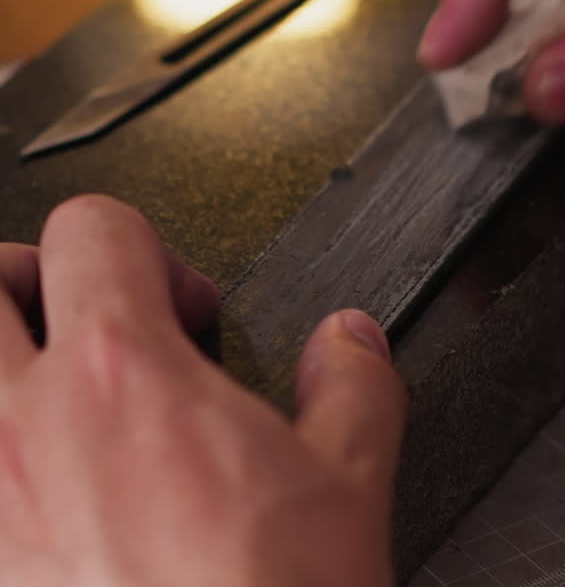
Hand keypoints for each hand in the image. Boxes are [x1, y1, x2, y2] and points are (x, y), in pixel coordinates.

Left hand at [0, 195, 405, 586]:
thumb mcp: (350, 490)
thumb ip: (353, 387)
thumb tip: (349, 343)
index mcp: (123, 377)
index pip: (90, 228)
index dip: (142, 246)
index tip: (180, 306)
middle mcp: (27, 431)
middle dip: (26, 281)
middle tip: (75, 319)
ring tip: (44, 403)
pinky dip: (1, 476)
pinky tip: (44, 513)